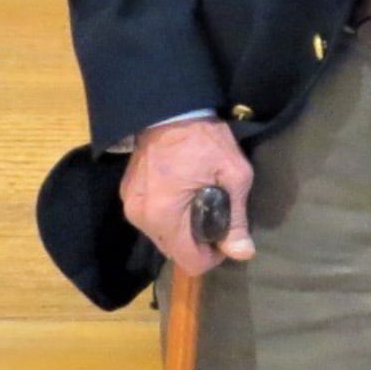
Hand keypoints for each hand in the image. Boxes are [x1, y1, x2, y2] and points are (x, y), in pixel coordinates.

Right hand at [120, 117, 254, 274]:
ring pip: (162, 236)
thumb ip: (237, 217)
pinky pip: (151, 219)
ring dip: (182, 228)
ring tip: (200, 201)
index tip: (226, 235)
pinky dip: (168, 215)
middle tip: (217, 214)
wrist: (170, 107)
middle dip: (198, 240)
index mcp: (164, 216)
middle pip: (175, 251)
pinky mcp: (127, 194)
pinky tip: (182, 193)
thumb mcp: (233, 173)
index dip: (213, 256)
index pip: (190, 262)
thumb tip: (243, 253)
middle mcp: (141, 218)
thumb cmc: (205, 138)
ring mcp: (131, 206)